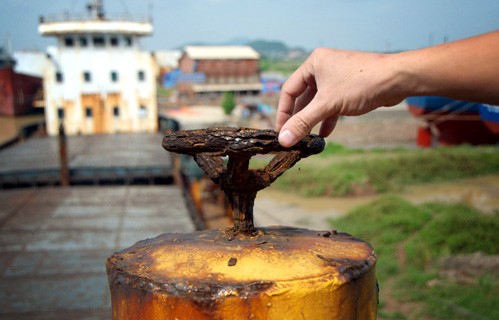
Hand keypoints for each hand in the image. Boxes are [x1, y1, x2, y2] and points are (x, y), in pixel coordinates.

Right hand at [275, 48, 404, 146]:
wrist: (398, 79)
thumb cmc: (361, 84)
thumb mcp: (327, 105)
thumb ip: (303, 122)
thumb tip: (283, 140)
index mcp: (313, 63)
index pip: (289, 90)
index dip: (283, 112)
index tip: (281, 131)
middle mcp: (323, 67)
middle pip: (303, 97)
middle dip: (300, 118)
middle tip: (293, 137)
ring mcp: (337, 77)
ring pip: (318, 102)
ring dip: (313, 120)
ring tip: (307, 139)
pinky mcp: (349, 87)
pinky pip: (332, 104)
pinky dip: (328, 118)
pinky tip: (325, 134)